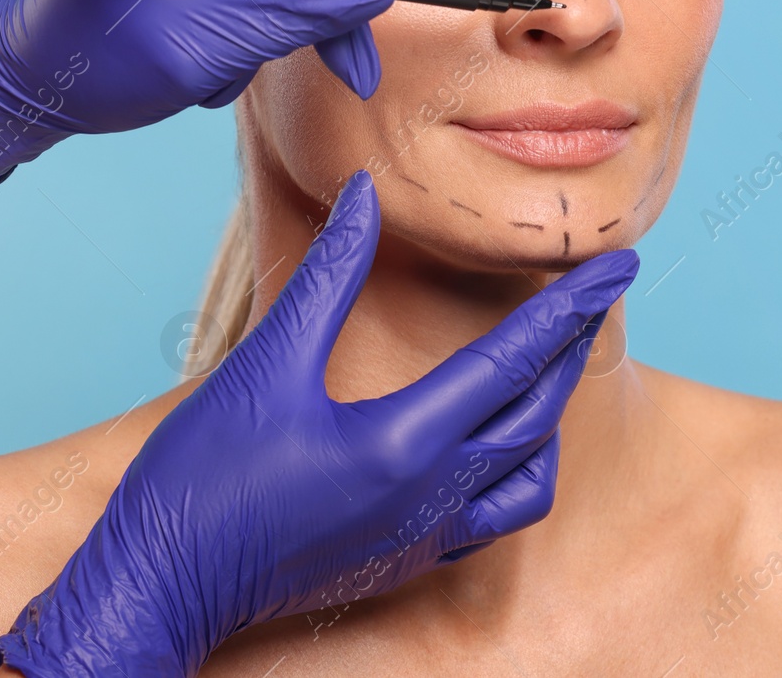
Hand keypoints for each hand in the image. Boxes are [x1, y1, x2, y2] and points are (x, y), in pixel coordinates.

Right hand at [0, 170, 639, 676]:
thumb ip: (328, 276)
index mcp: (405, 444)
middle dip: (572, 347)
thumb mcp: (267, 361)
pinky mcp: (405, 563)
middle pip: (536, 415)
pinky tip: (486, 441)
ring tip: (543, 365)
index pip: (516, 361)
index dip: (572, 304)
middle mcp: (433, 498)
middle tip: (595, 293)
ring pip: (527, 478)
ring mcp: (423, 539)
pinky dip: (510, 470)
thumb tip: (361, 197)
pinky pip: (492, 519)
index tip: (620, 261)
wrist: (161, 583)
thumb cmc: (205, 474)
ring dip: (546, 417)